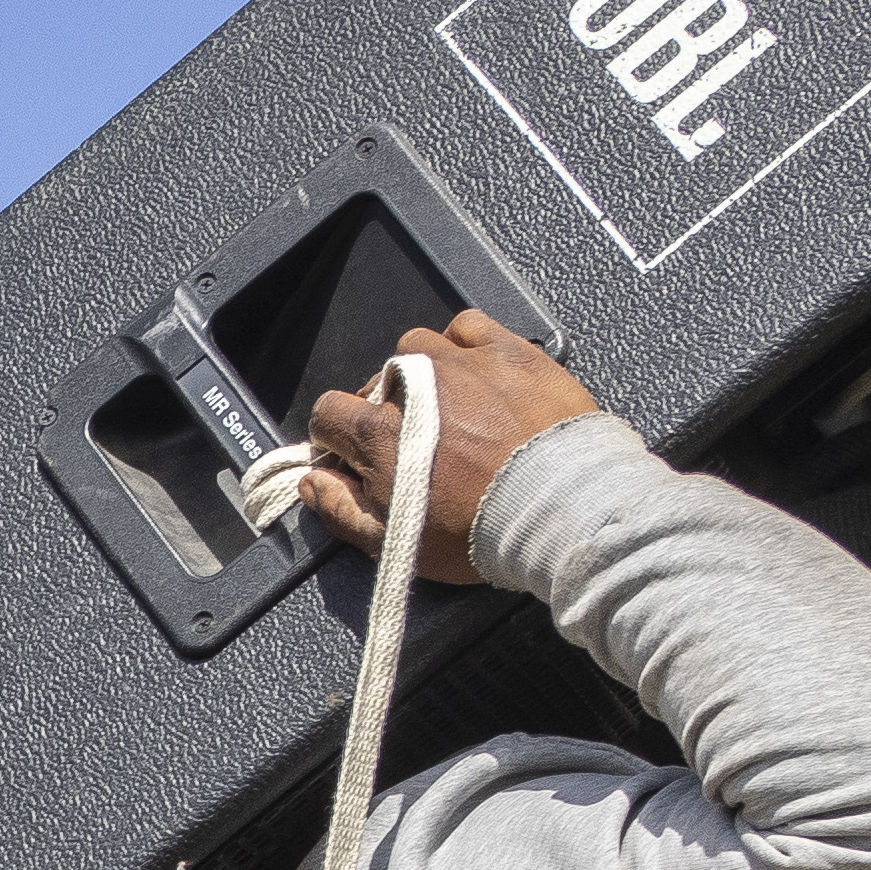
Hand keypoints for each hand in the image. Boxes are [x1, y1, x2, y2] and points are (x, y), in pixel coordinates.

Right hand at [293, 311, 604, 589]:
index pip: (328, 413)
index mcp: (379, 432)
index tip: (357, 455)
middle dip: (385, 409)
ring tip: (446, 403)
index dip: (336, 438)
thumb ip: (341, 510)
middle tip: (416, 444)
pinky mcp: (508, 351)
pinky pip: (469, 325)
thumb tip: (313, 484)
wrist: (557, 508)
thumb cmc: (479, 532)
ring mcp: (463, 362)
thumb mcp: (396, 543)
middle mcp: (414, 384)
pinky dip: (464, 343)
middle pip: (374, 382)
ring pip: (417, 345)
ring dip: (422, 370)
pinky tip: (475, 370)